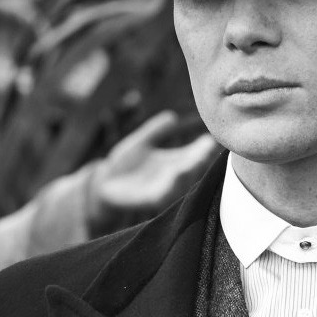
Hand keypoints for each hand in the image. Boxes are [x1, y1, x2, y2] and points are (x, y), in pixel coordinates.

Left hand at [84, 110, 219, 233]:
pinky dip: (171, 185)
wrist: (104, 182)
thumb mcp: (140, 142)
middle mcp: (172, 176)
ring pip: (181, 182)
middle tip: (209, 148)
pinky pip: (163, 194)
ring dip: (190, 171)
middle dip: (201, 159)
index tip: (211, 137)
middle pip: (191, 167)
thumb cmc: (124, 162)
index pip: (194, 153)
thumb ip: (155, 131)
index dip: (203, 147)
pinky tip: (177, 173)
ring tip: (197, 160)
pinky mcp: (150, 199)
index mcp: (173, 162)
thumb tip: (172, 117)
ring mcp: (162, 188)